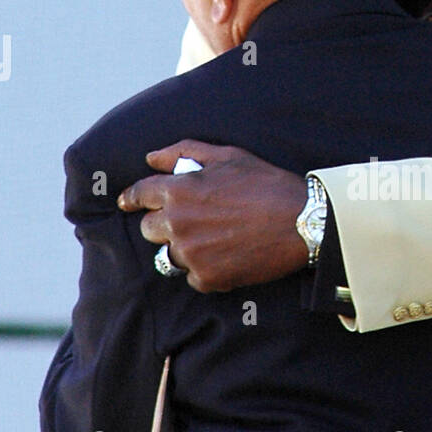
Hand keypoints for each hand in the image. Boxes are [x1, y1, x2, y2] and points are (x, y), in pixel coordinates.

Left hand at [117, 141, 307, 292]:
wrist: (302, 222)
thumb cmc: (267, 184)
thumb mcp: (228, 156)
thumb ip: (184, 152)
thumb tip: (151, 158)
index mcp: (178, 190)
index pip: (140, 194)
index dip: (132, 197)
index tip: (129, 202)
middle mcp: (177, 223)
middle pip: (149, 229)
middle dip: (164, 223)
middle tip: (192, 221)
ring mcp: (191, 253)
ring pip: (168, 255)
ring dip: (182, 248)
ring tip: (210, 241)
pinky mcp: (207, 278)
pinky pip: (191, 277)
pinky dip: (203, 269)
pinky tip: (226, 257)